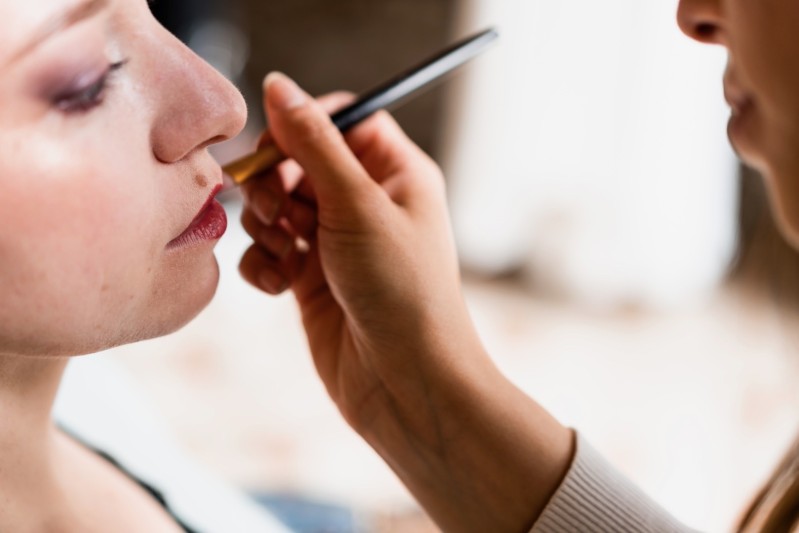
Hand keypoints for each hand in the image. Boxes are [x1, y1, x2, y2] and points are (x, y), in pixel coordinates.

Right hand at [239, 73, 479, 432]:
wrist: (405, 383)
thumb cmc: (401, 291)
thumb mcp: (357, 206)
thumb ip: (314, 143)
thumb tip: (279, 86)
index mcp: (395, 173)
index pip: (340, 120)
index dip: (302, 126)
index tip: (276, 147)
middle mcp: (367, 203)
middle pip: (299, 161)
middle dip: (275, 181)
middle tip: (275, 209)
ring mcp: (337, 243)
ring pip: (277, 207)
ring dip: (265, 225)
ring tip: (284, 251)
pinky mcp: (311, 281)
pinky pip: (270, 253)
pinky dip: (264, 264)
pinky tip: (280, 286)